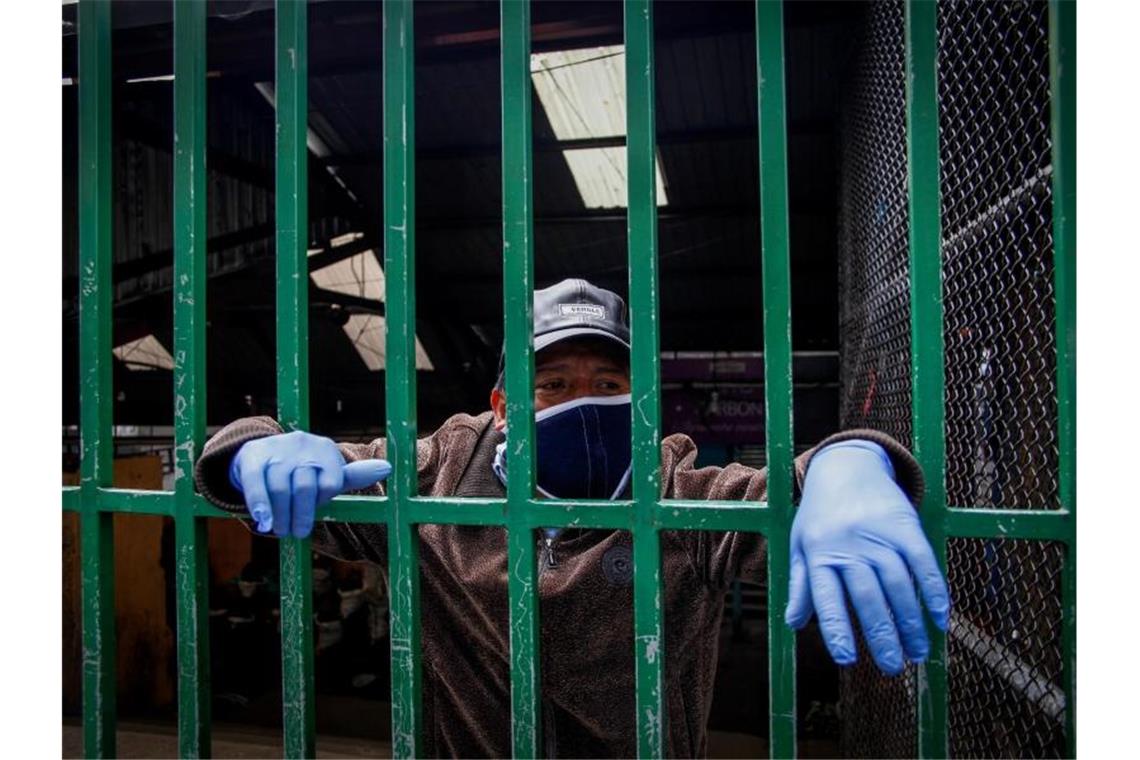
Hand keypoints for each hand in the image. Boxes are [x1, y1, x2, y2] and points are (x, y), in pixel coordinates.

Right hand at [229, 431, 390, 537]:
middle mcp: (302, 444)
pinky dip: (259, 503)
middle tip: (298, 533)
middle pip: (305, 486)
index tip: (318, 510)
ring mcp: (276, 449)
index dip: (323, 500)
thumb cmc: (303, 473)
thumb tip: (387, 468)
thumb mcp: (328, 474)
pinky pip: (256, 482)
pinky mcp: (254, 456)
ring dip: (280, 514)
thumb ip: (353, 476)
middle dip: (302, 513)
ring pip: (280, 487)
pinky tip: (262, 520)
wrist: (261, 453)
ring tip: (279, 530)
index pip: (331, 481)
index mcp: (325, 450)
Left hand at [785, 440, 949, 674]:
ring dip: (911, 622)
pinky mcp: (905, 525)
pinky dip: (934, 591)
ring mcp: (878, 534)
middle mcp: (848, 544)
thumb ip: (801, 585)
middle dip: (882, 636)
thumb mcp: (800, 545)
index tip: (848, 659)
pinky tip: (940, 618)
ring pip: (898, 584)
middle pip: (868, 596)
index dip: (837, 629)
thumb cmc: (820, 515)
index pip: (826, 597)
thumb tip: (794, 623)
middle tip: (893, 668)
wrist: (847, 466)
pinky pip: (923, 562)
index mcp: (818, 552)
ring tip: (917, 653)